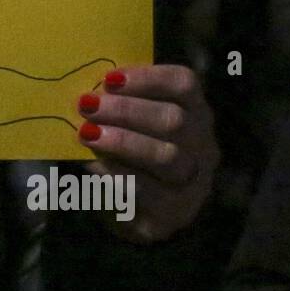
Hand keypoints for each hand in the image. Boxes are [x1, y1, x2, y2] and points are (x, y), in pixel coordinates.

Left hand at [74, 65, 218, 243]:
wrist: (135, 211)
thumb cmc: (130, 153)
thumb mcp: (131, 123)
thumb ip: (118, 104)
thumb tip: (88, 90)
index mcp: (195, 111)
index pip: (184, 84)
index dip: (148, 78)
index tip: (109, 79)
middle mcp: (203, 145)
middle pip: (174, 120)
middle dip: (126, 110)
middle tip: (87, 106)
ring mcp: (194, 182)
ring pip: (165, 157)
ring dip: (122, 141)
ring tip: (86, 134)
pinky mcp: (174, 213)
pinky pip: (146, 191)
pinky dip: (115, 174)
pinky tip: (91, 165)